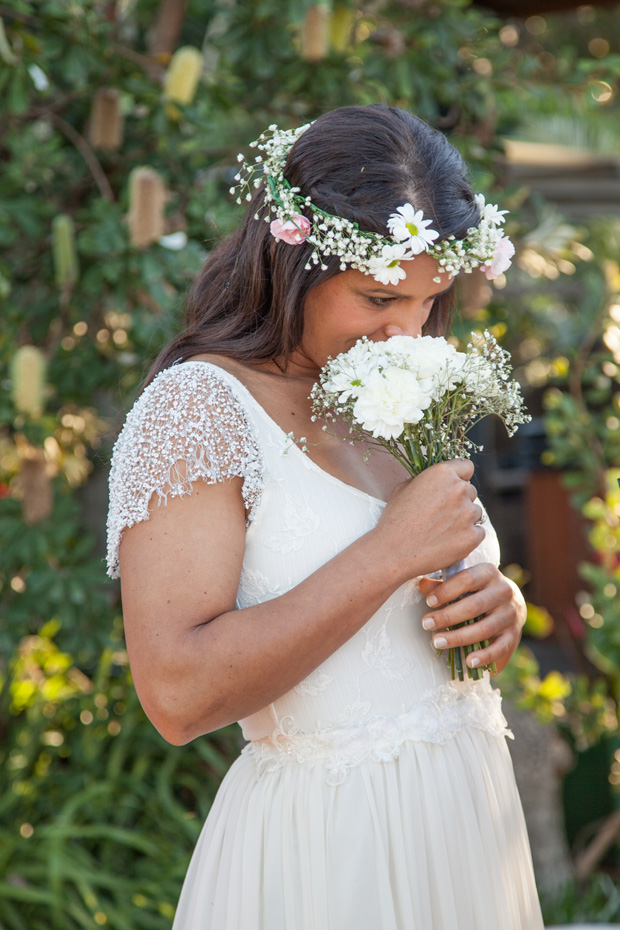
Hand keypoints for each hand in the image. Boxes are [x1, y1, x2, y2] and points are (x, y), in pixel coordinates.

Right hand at [374, 460, 485, 579]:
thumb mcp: (403, 488)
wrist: (394, 552)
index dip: (459, 477)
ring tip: (442, 530)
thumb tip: (437, 482)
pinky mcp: (473, 536)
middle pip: (470, 491)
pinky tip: (449, 541)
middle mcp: (460, 489)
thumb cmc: (395, 519)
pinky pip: (478, 532)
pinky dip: (467, 536)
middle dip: (460, 500)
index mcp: (442, 473)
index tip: (453, 487)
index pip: (466, 467)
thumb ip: (426, 480)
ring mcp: (468, 513)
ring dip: (464, 519)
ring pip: (475, 512)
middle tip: (441, 514)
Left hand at [417, 564, 525, 674]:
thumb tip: (422, 585)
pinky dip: (484, 656)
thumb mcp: (462, 584)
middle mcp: (504, 591)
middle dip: (447, 617)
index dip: (446, 591)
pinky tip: (469, 662)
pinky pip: (500, 648)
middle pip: (474, 606)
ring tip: (437, 642)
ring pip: (484, 628)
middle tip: (426, 624)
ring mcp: (511, 614)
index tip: (428, 602)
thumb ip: (443, 585)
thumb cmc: (477, 592)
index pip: (467, 579)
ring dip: (458, 637)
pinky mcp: (514, 635)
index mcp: (488, 573)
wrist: (510, 604)